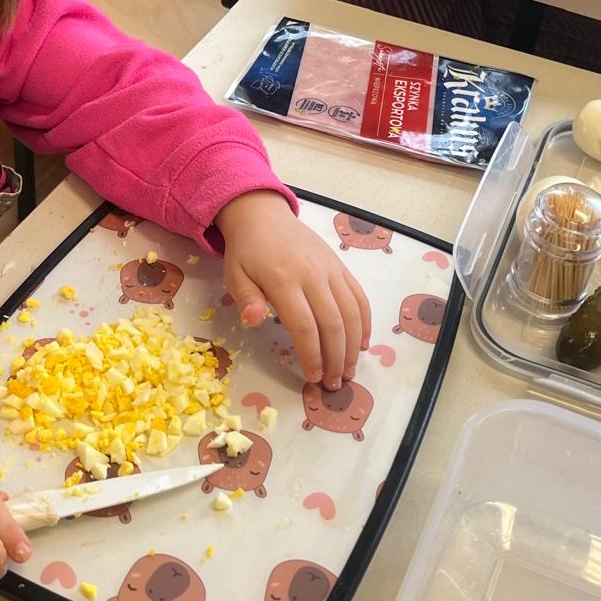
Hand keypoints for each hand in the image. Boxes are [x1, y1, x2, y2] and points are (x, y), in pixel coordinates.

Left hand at [216, 190, 370, 390]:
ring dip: (353, 346)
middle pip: (333, 323)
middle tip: (333, 384)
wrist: (264, 216)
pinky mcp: (340, 266)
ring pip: (352, 313)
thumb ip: (246, 299)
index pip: (304, 326)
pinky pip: (359, 296)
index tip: (312, 378)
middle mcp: (313, 274)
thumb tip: (253, 321)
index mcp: (283, 279)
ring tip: (348, 372)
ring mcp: (331, 269)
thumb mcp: (235, 275)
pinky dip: (365, 322)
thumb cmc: (247, 252)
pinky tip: (362, 344)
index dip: (312, 355)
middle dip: (335, 359)